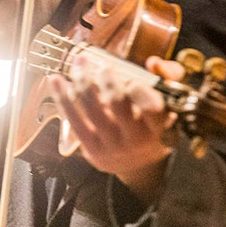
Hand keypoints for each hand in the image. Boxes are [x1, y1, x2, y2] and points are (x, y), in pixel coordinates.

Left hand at [53, 54, 185, 201]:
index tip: (132, 79)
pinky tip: (56, 80)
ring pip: (93, 109)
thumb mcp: (169, 107)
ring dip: (82, 81)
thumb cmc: (152, 127)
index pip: (152, 109)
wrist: (136, 164)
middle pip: (117, 104)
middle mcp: (136, 139)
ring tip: (79, 63)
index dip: (140, 91)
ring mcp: (111, 145)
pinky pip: (74, 120)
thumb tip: (153, 62)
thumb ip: (168, 79)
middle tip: (103, 66)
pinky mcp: (91, 149)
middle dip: (107, 80)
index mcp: (159, 129)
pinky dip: (63, 98)